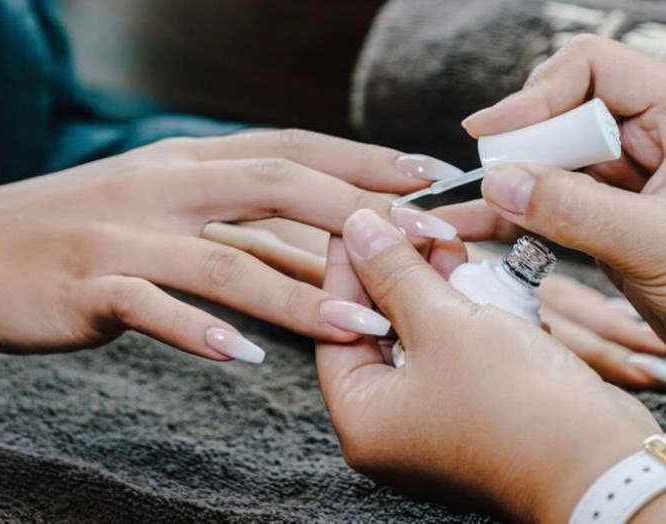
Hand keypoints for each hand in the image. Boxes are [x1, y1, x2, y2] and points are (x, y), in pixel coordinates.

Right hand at [0, 130, 433, 384]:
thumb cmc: (74, 233)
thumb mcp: (159, 211)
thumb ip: (236, 224)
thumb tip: (319, 246)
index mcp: (185, 162)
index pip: (291, 149)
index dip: (364, 161)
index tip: (432, 181)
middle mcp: (162, 186)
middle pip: (276, 187)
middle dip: (359, 215)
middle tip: (430, 246)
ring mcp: (124, 235)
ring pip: (228, 259)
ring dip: (300, 296)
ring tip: (365, 328)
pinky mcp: (87, 285)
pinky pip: (153, 308)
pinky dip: (200, 332)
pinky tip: (244, 360)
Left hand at [316, 209, 661, 521]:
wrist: (601, 462)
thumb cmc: (516, 408)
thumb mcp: (443, 325)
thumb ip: (394, 274)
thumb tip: (357, 230)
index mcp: (361, 418)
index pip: (336, 327)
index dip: (345, 270)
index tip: (354, 222)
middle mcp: (389, 426)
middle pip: (374, 331)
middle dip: (392, 274)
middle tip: (404, 225)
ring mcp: (431, 421)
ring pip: (415, 337)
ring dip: (427, 287)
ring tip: (440, 240)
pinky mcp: (470, 411)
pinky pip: (448, 351)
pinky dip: (454, 313)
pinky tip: (465, 273)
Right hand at [434, 36, 665, 379]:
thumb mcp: (654, 243)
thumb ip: (577, 210)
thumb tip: (502, 182)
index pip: (593, 70)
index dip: (536, 95)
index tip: (488, 133)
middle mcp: (649, 138)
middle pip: (560, 115)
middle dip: (517, 149)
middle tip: (489, 184)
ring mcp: (624, 178)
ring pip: (548, 163)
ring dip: (504, 188)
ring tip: (460, 211)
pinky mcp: (604, 216)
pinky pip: (549, 205)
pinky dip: (513, 218)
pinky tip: (473, 229)